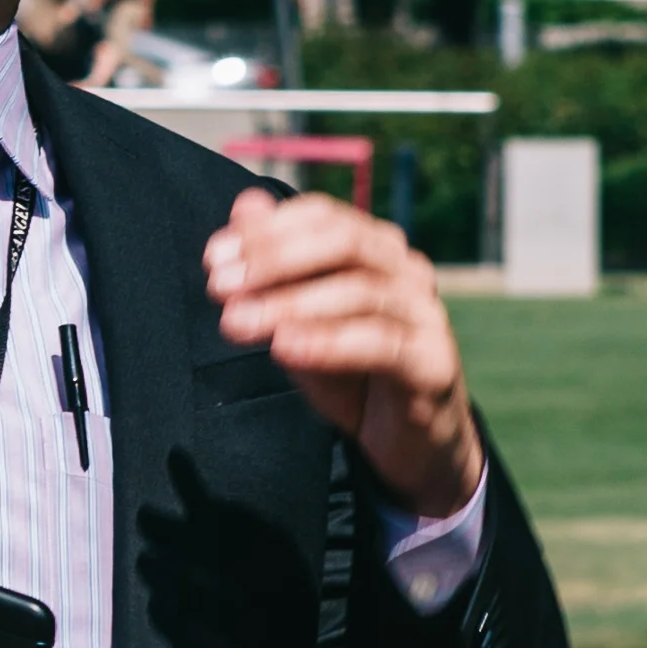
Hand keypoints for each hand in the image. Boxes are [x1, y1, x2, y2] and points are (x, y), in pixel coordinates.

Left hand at [203, 188, 483, 516]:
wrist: (409, 442)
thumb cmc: (352, 373)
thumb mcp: (302, 320)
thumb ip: (275, 268)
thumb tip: (244, 205)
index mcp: (377, 249)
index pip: (323, 216)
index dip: (266, 230)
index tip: (213, 258)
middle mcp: (407, 271)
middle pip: (344, 242)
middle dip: (274, 259)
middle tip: (220, 286)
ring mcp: (425, 314)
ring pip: (359, 291)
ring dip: (289, 304)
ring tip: (237, 321)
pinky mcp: (433, 363)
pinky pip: (381, 343)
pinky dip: (329, 342)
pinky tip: (285, 347)